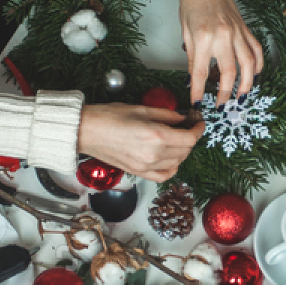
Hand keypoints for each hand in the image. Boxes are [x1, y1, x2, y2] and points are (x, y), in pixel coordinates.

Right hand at [77, 104, 203, 182]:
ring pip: (177, 163)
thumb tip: (183, 118)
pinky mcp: (138, 172)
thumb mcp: (142, 109)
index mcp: (156, 136)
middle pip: (186, 150)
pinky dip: (171, 168)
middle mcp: (154, 154)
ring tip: (177, 139)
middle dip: (190, 138)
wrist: (86, 131)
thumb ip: (167, 115)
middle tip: (187, 126)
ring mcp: (146, 166)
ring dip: (182, 151)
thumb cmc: (109, 116)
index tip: (198, 121)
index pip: (190, 138)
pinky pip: (163, 175)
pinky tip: (170, 158)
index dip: (198, 129)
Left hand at [179, 0, 263, 105]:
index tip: (197, 103)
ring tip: (241, 96)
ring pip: (249, 64)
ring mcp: (238, 32)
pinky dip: (258, 65)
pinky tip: (254, 75)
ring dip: (247, 84)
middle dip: (226, 93)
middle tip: (221, 105)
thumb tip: (195, 77)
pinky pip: (256, 50)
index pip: (200, 72)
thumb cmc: (192, 1)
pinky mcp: (245, 28)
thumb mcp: (185, 30)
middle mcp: (223, 36)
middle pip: (229, 73)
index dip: (199, 91)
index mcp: (203, 37)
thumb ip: (193, 55)